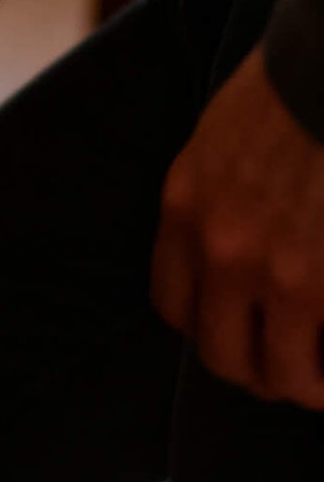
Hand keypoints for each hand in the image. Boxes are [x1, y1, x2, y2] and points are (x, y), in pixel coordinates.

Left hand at [151, 48, 323, 407]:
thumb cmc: (287, 96)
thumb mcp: (218, 145)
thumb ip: (214, 203)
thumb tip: (229, 259)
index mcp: (185, 208)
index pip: (173, 306)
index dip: (209, 328)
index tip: (240, 330)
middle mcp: (220, 248)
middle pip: (221, 354)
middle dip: (258, 371)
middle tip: (292, 367)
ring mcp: (278, 273)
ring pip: (282, 374)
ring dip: (306, 385)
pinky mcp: (323, 287)